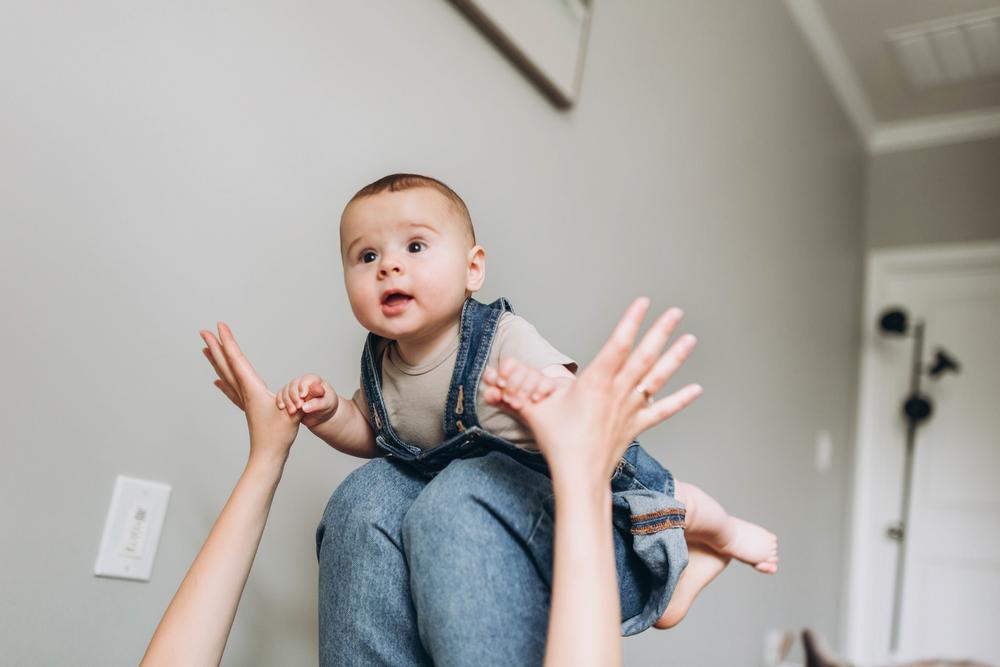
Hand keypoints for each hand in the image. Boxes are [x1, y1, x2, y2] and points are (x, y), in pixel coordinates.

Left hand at [199, 322, 299, 464]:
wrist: (268, 455)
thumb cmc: (279, 435)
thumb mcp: (291, 413)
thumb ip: (296, 400)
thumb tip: (299, 395)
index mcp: (252, 389)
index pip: (237, 360)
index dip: (228, 342)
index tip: (219, 327)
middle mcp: (244, 392)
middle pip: (226, 365)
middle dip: (215, 347)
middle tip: (204, 332)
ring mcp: (244, 400)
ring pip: (226, 375)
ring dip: (216, 361)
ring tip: (206, 349)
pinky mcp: (247, 407)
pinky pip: (231, 390)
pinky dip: (222, 382)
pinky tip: (217, 381)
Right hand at [276, 374, 338, 427]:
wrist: (322, 415)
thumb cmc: (327, 406)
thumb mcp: (326, 404)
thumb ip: (317, 404)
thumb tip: (304, 407)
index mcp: (313, 380)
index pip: (305, 380)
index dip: (302, 387)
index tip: (303, 397)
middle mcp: (301, 382)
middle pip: (293, 385)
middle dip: (294, 397)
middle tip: (298, 407)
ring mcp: (293, 390)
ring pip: (285, 391)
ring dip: (287, 401)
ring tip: (292, 412)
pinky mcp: (288, 398)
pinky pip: (280, 396)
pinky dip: (280, 401)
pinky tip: (282, 408)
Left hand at [482, 359, 560, 411]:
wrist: (545, 419)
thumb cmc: (521, 408)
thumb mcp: (502, 403)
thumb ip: (492, 396)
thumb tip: (492, 390)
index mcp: (515, 374)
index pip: (510, 362)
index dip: (504, 370)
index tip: (500, 383)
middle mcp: (529, 374)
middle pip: (521, 368)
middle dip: (513, 384)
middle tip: (508, 399)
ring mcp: (543, 380)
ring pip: (534, 373)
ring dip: (524, 389)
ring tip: (518, 403)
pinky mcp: (556, 387)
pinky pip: (549, 382)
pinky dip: (540, 390)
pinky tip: (535, 399)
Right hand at [492, 299, 701, 486]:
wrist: (579, 477)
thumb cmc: (558, 442)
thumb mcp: (534, 409)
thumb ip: (517, 387)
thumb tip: (493, 376)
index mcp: (596, 382)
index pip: (618, 345)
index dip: (631, 322)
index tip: (643, 302)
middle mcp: (618, 392)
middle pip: (644, 356)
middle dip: (660, 331)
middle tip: (676, 312)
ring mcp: (630, 409)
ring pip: (657, 378)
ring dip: (675, 357)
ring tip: (691, 339)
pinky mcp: (636, 425)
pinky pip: (662, 410)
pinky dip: (680, 400)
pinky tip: (697, 390)